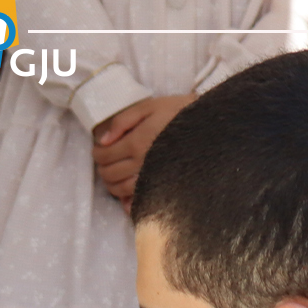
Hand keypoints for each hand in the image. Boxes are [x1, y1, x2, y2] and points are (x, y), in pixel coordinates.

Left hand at [91, 93, 193, 207]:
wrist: (210, 127)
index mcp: (137, 142)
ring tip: (114, 175)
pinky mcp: (163, 188)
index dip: (97, 153)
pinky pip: (138, 201)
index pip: (105, 155)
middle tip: (105, 161)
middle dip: (102, 168)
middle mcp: (142, 164)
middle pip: (109, 175)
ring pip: (120, 190)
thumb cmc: (179, 113)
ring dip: (111, 184)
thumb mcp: (149, 106)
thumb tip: (103, 140)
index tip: (99, 149)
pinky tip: (127, 195)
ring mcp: (153, 179)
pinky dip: (127, 201)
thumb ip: (122, 121)